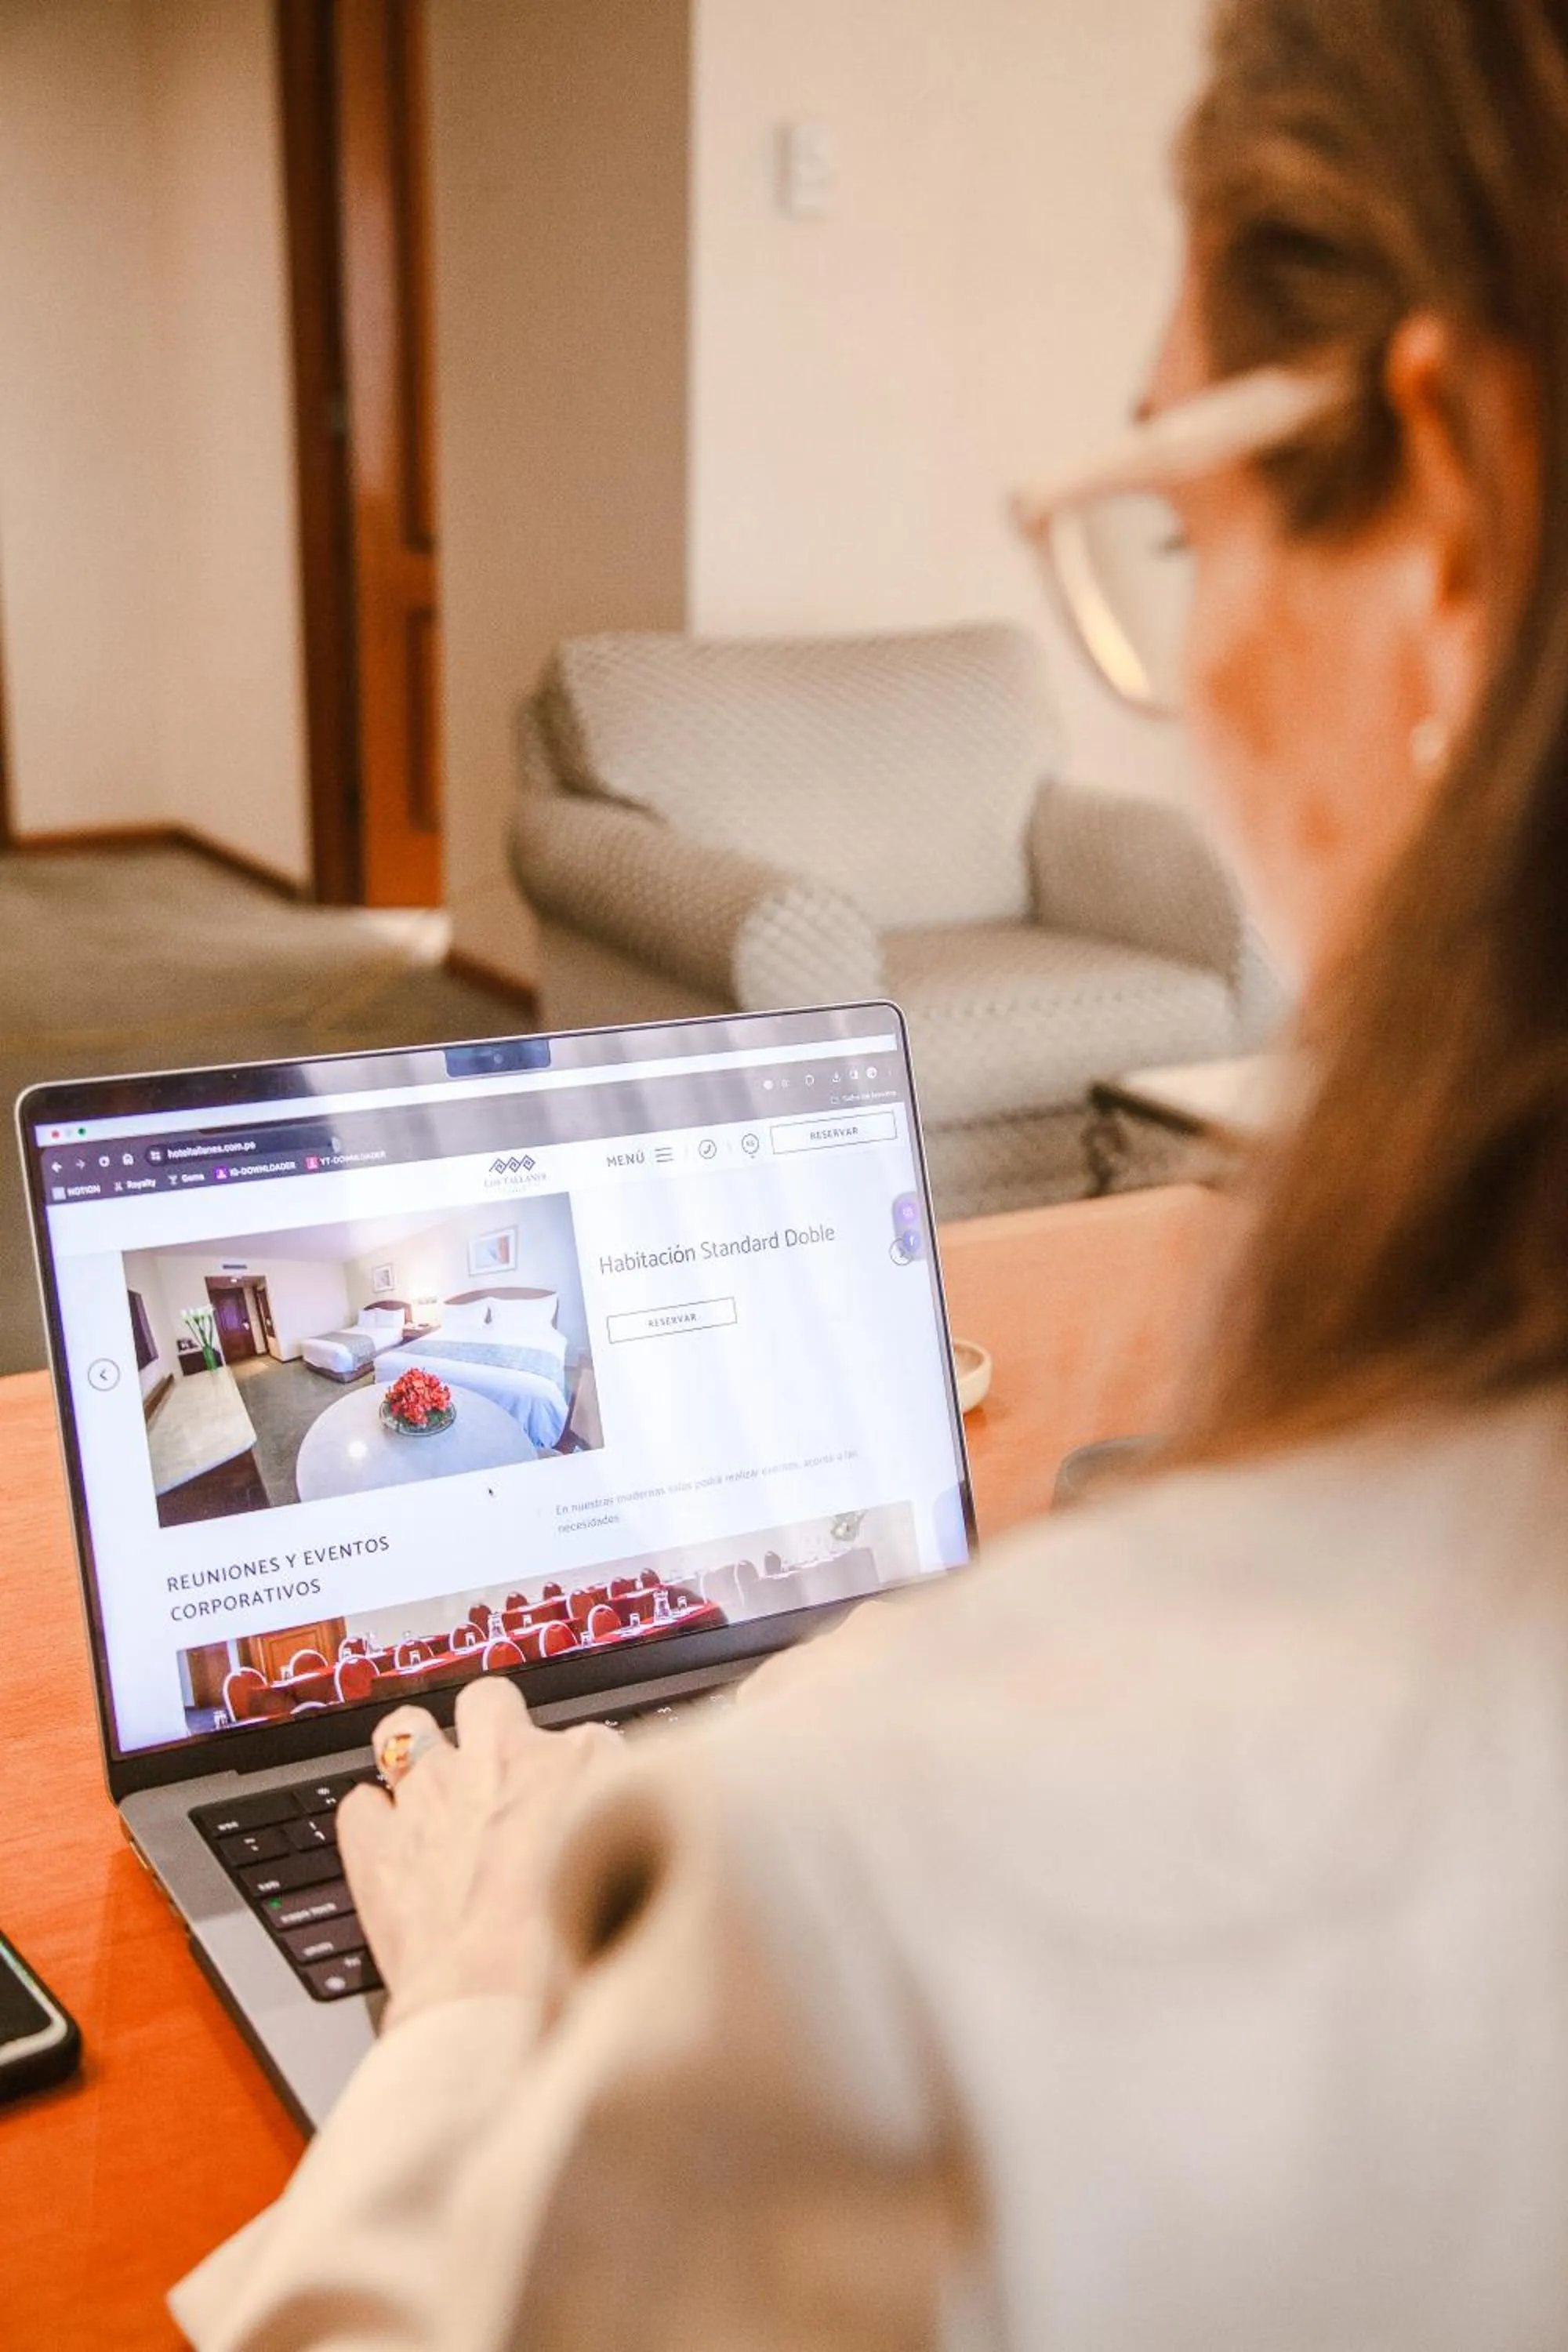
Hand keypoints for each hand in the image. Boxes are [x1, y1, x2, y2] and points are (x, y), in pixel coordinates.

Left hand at [337, 1676, 618, 2030]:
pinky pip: (358, 1803)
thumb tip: (609, 1825)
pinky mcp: (375, 1842)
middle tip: (496, 1770)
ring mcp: (429, 1795)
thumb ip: (614, 1828)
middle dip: (489, 1723)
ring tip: (428, 1789)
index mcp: (573, 1762)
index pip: (587, 1738)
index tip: (577, 1806)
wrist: (499, 2006)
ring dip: (415, 1754)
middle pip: (488, 1699)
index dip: (580, 1776)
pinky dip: (371, 1822)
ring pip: (405, 1729)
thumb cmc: (572, 1953)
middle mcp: (498, 1762)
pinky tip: (390, 1847)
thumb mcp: (629, 1871)